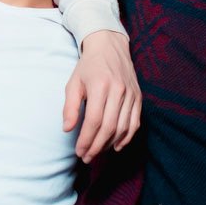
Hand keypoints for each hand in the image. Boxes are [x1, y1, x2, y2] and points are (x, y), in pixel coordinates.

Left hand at [64, 30, 141, 162]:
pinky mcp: (138, 97)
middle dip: (96, 146)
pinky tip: (115, 146)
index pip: (94, 120)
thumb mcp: (73, 83)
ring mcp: (131, 94)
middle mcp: (119, 90)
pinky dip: (126, 137)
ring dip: (109, 144)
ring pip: (123, 127)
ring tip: (97, 152)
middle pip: (109, 127)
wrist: (110, 47)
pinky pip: (135, 123)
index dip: (86, 139)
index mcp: (100, 86)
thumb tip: (67, 129)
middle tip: (86, 157)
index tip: (79, 151)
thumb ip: (70, 106)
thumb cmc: (88, 66)